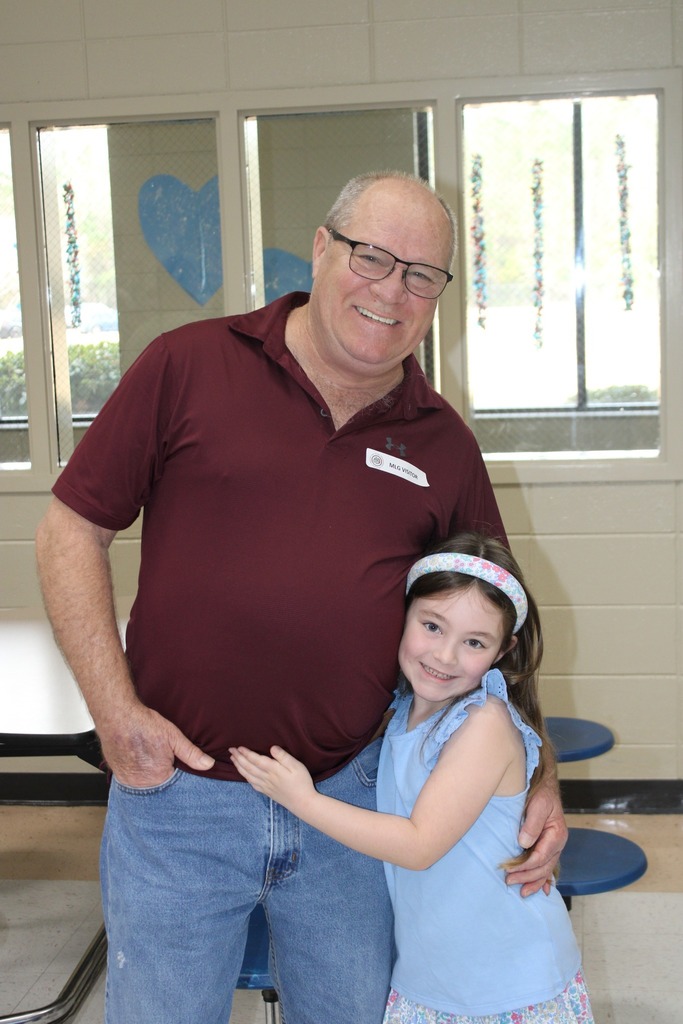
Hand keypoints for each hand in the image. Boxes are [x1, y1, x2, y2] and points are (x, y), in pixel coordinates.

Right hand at [101, 702, 214, 787]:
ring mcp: (127, 780)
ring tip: (148, 756)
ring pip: (145, 782)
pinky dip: (136, 771)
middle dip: (162, 773)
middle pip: (159, 784)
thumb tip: (209, 765)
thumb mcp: (173, 737)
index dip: (176, 771)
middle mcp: (141, 783)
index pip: (174, 783)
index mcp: (158, 777)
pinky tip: (138, 758)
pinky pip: (131, 779)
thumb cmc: (143, 724)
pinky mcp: (117, 774)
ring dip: (148, 774)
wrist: (116, 715)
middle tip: (157, 755)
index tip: (173, 761)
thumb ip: (191, 754)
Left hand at [230, 745, 315, 813]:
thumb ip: (283, 756)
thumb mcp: (296, 766)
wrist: (303, 803)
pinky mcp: (267, 792)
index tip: (238, 747)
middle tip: (231, 750)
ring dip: (239, 767)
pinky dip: (245, 778)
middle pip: (248, 767)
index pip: (255, 760)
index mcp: (273, 770)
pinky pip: (252, 784)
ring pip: (248, 775)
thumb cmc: (302, 782)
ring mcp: (265, 786)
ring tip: (233, 759)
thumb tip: (272, 748)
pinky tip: (243, 775)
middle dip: (238, 758)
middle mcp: (266, 778)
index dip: (246, 753)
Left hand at [506, 780, 567, 895]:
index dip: (525, 867)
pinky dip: (544, 879)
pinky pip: (548, 866)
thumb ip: (532, 824)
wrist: (545, 786)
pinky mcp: (548, 846)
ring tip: (523, 892)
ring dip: (534, 882)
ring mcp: (554, 846)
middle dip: (527, 877)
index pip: (540, 857)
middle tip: (509, 882)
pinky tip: (542, 890)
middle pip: (543, 867)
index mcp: (556, 834)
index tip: (509, 871)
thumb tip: (524, 843)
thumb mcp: (538, 804)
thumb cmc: (542, 794)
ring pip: (546, 870)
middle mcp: (557, 843)